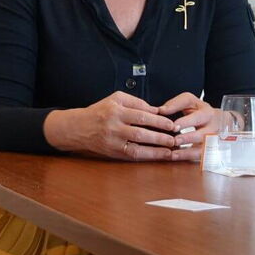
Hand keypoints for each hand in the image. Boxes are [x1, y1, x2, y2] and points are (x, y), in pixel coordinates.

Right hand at [44, 91, 177, 160]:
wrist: (78, 128)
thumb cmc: (99, 111)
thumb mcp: (115, 99)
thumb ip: (136, 102)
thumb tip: (156, 110)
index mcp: (116, 111)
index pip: (141, 115)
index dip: (159, 121)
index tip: (172, 124)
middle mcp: (114, 127)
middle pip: (141, 132)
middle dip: (161, 136)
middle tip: (176, 137)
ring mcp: (113, 141)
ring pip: (138, 146)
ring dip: (157, 149)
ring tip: (172, 148)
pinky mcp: (113, 152)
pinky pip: (133, 155)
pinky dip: (148, 156)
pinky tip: (160, 155)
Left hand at [158, 93, 224, 161]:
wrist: (219, 120)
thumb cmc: (199, 110)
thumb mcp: (190, 102)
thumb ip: (175, 104)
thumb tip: (160, 110)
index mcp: (207, 113)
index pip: (198, 117)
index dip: (186, 122)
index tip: (174, 127)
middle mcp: (213, 127)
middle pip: (203, 134)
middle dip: (188, 138)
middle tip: (175, 141)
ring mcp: (213, 140)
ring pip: (203, 148)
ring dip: (188, 152)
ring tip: (173, 155)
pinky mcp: (211, 150)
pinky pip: (201, 157)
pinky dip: (189, 158)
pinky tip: (176, 158)